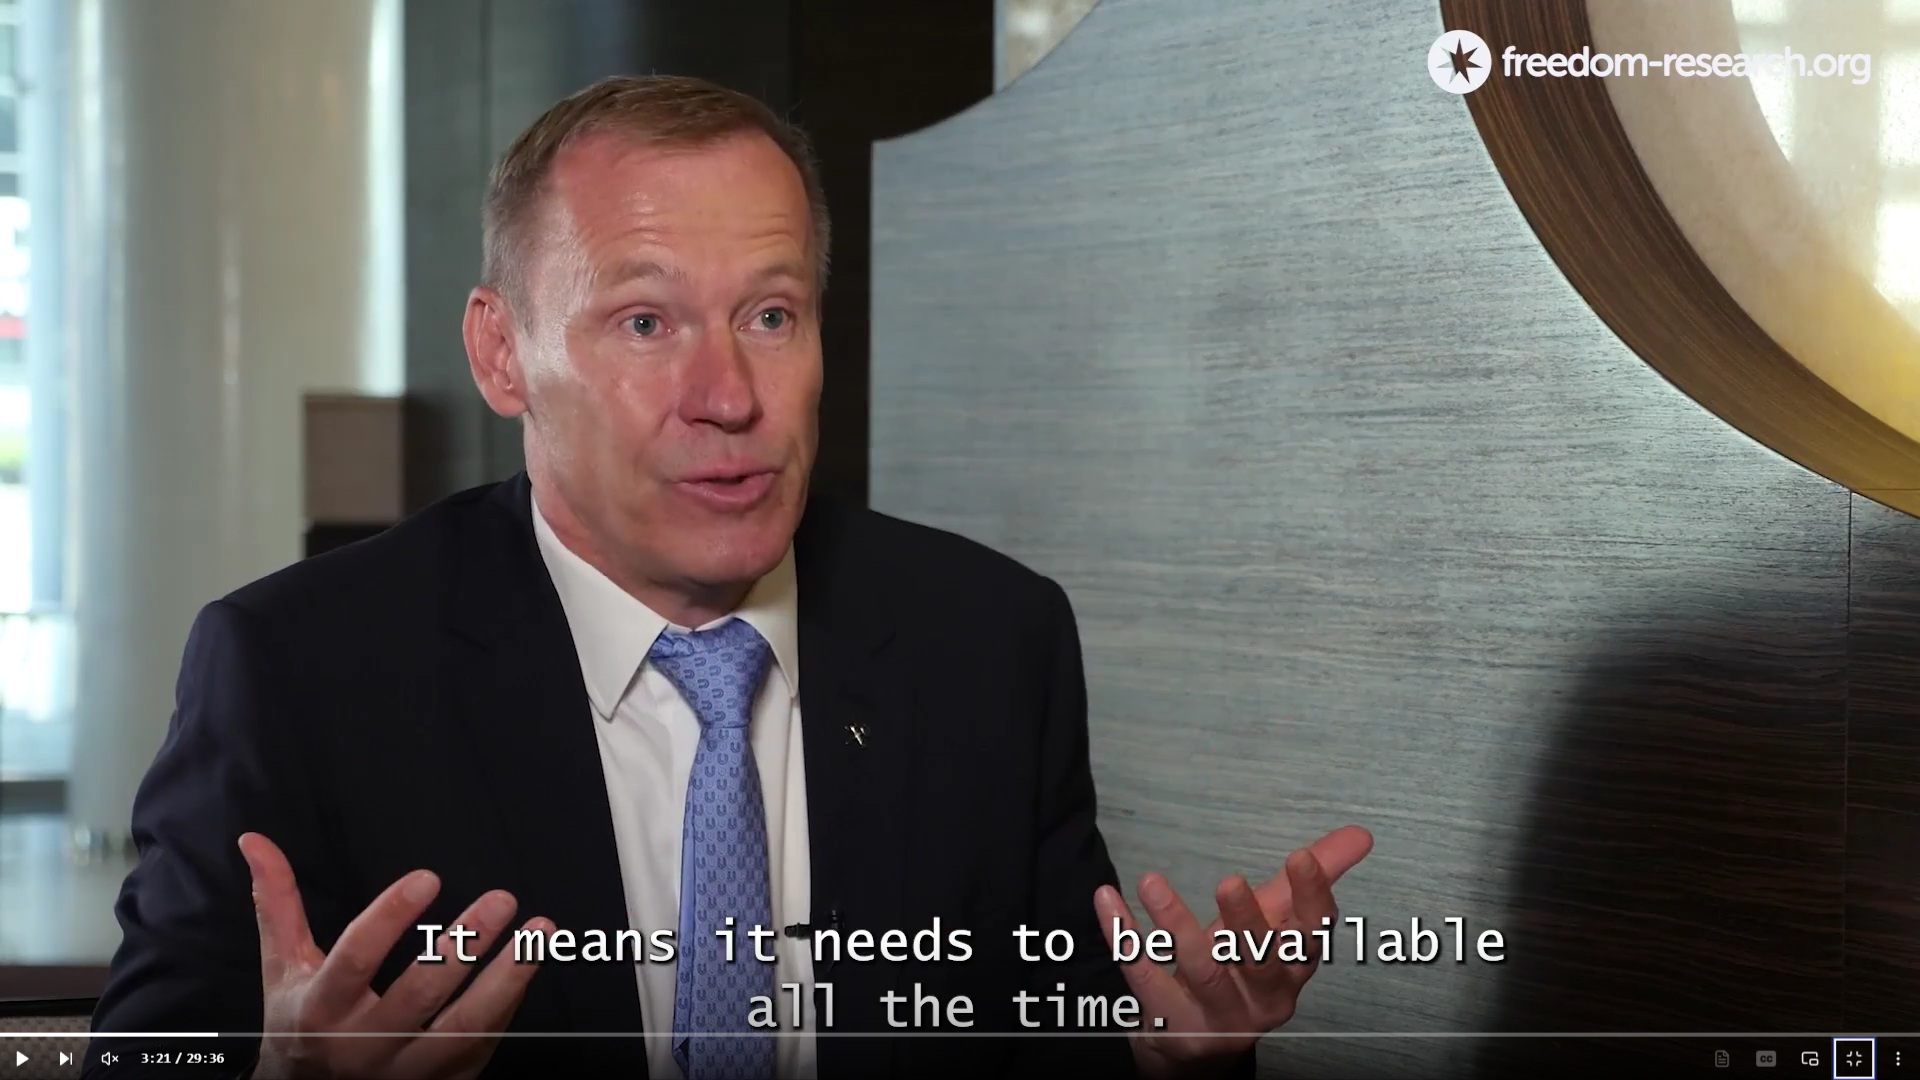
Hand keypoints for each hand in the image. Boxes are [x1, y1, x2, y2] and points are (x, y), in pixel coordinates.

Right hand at [240, 832, 549, 1078]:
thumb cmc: (302, 1025)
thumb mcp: (283, 969)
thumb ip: (278, 904)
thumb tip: (256, 842)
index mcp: (320, 1011)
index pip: (355, 961)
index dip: (390, 918)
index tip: (428, 878)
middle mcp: (362, 1046)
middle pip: (418, 997)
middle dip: (463, 946)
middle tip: (501, 900)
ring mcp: (404, 1072)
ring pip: (462, 1030)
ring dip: (506, 980)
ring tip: (538, 933)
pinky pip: (481, 1046)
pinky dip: (508, 1006)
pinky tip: (528, 966)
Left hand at [1093, 825, 1372, 1078]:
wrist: (1198, 1041)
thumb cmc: (1243, 968)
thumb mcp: (1278, 921)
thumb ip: (1315, 878)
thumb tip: (1360, 834)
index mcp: (1294, 967)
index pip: (1312, 934)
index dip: (1311, 898)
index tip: (1300, 856)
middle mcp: (1264, 997)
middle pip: (1260, 960)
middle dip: (1246, 921)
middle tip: (1229, 881)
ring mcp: (1219, 1016)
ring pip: (1202, 971)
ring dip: (1176, 925)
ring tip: (1151, 881)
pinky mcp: (1174, 1026)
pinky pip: (1144, 979)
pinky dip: (1124, 938)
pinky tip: (1107, 901)